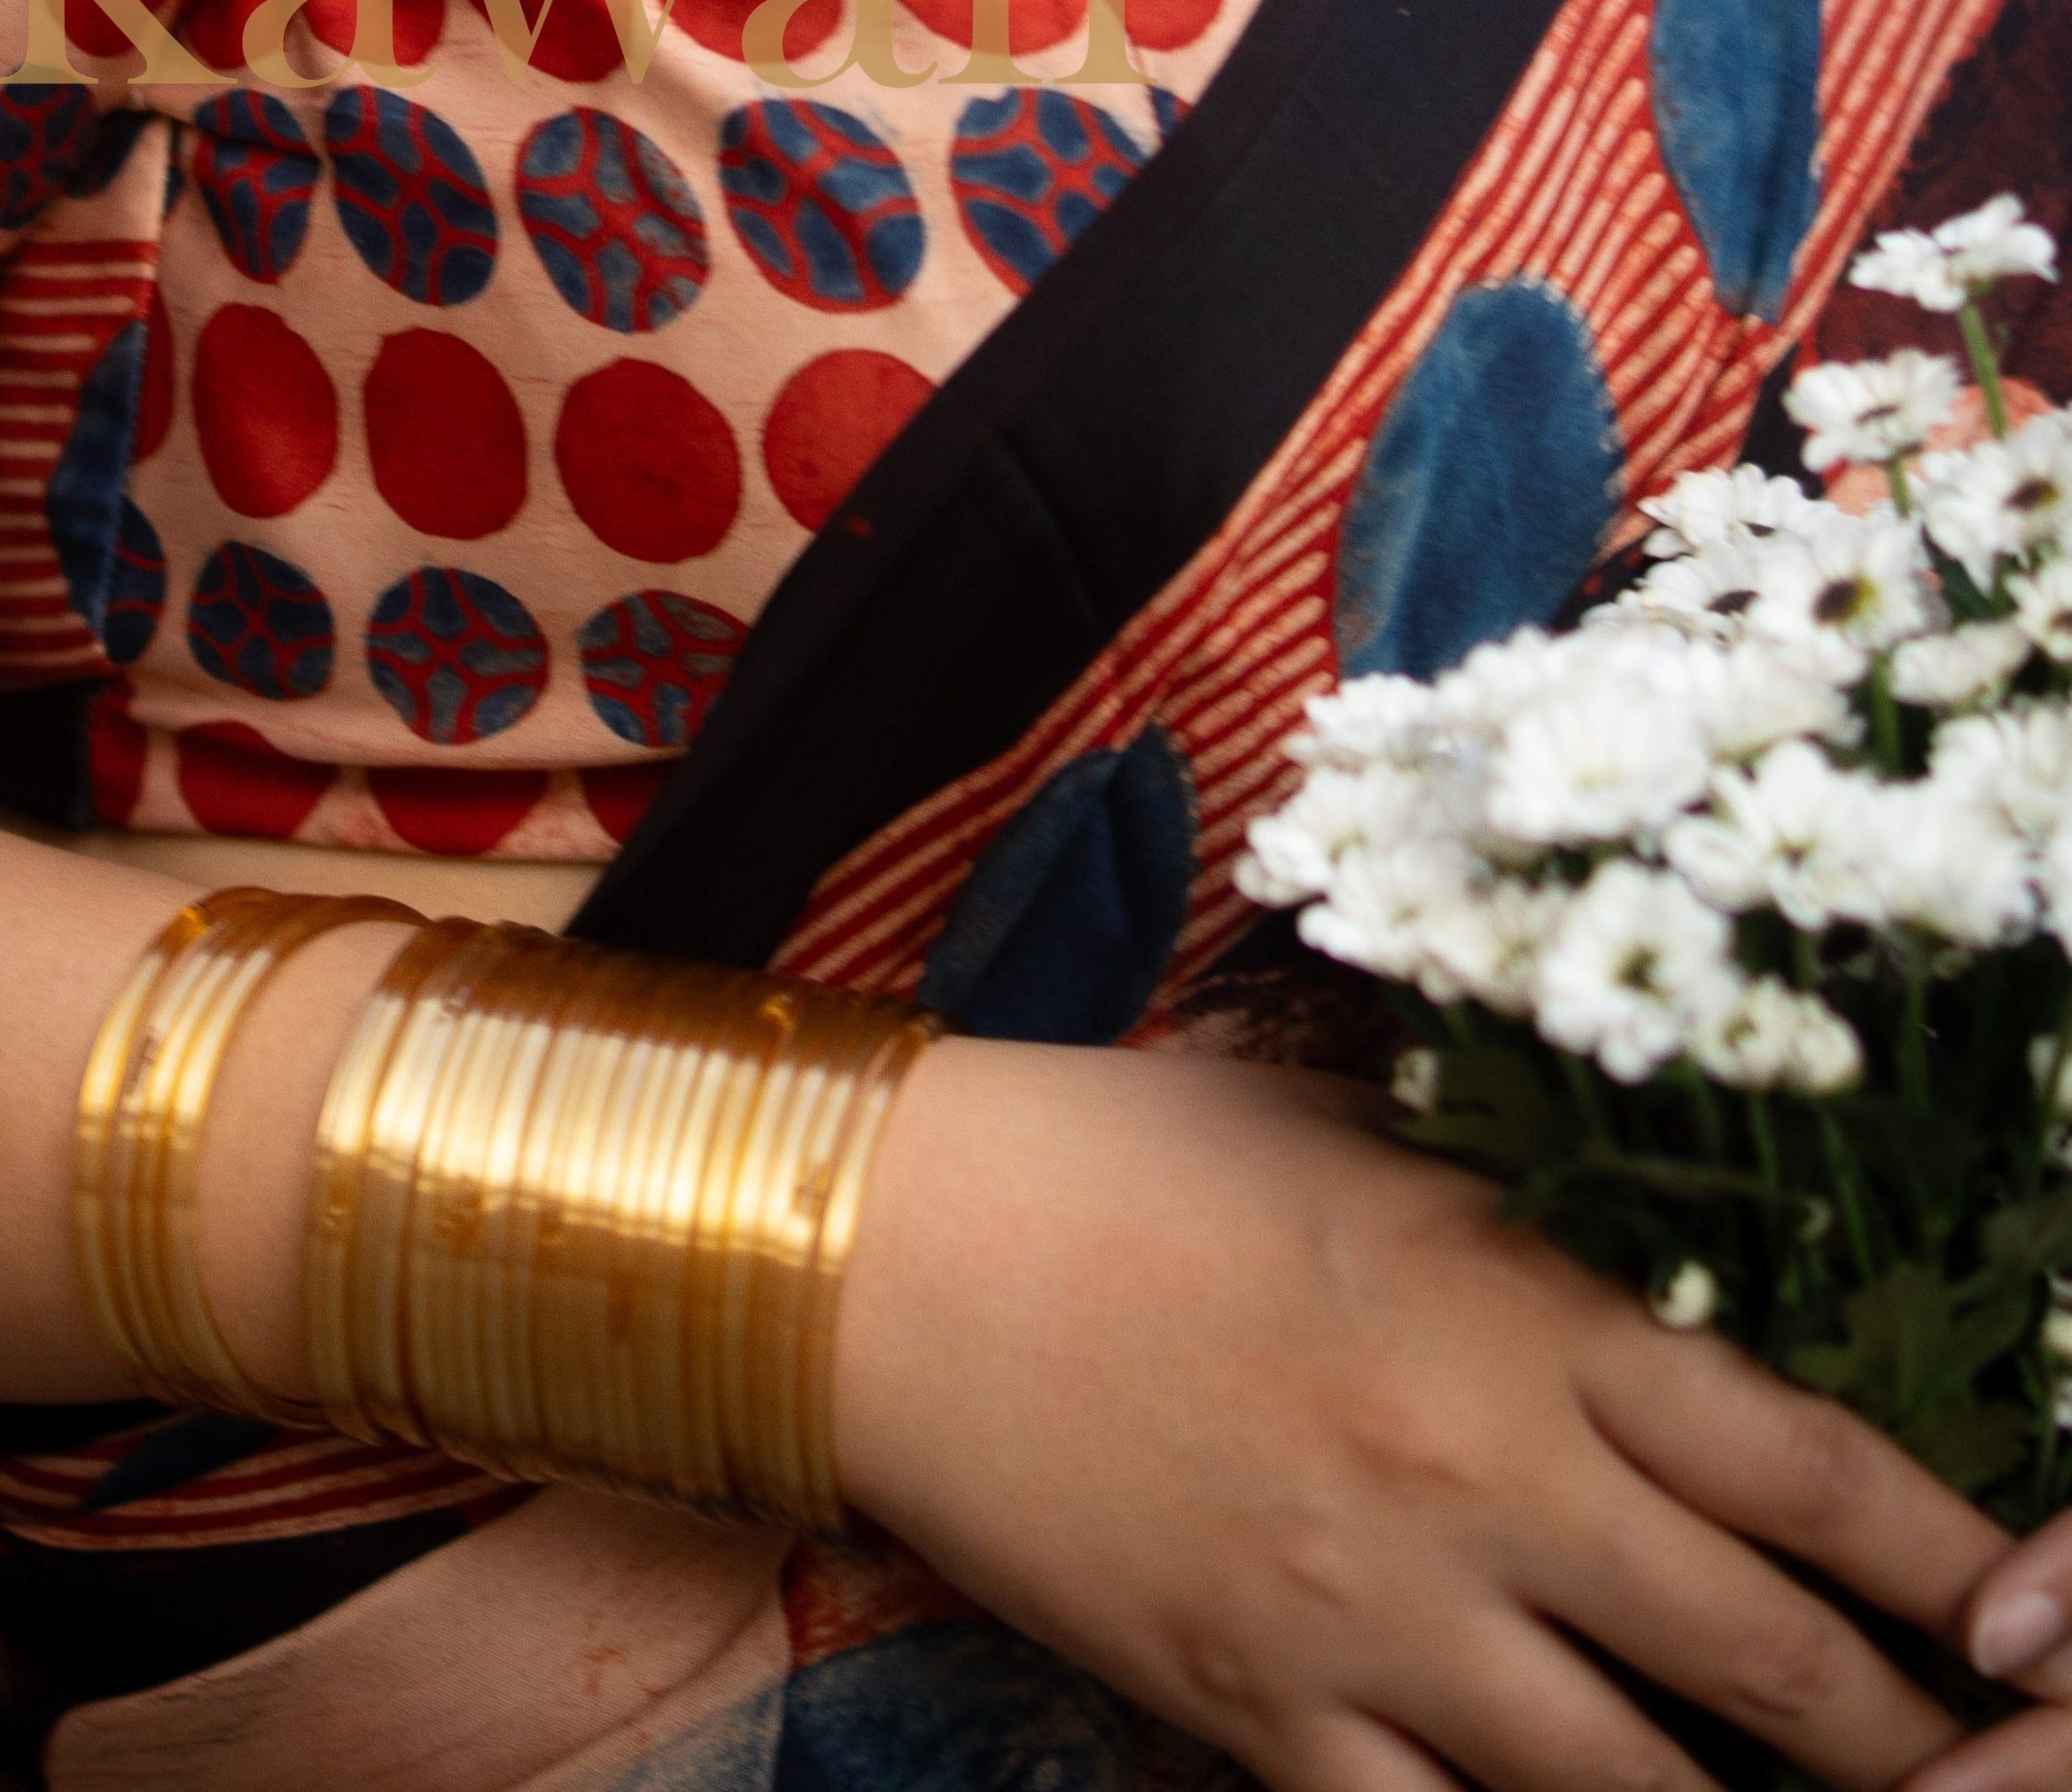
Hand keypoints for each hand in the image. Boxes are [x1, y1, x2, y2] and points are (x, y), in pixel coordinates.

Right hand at [835, 1037, 2071, 1791]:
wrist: (900, 1253)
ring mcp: (1374, 1626)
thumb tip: (1691, 1296)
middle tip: (1965, 1754)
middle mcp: (1481, 1488)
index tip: (2023, 1612)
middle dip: (1904, 1740)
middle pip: (1778, 1675)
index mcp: (1523, 1314)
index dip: (1957, 1564)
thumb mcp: (1367, 1131)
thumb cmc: (1135, 1151)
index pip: (1818, 1472)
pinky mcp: (1265, 1721)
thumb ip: (1539, 1221)